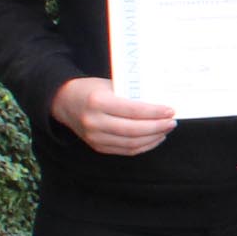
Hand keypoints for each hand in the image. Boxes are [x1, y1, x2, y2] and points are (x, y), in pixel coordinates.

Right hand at [50, 75, 177, 156]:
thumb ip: (131, 94)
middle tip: (172, 122)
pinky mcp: (97, 146)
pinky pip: (126, 150)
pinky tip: (155, 138)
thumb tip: (160, 102)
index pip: (133, 110)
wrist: (64, 102)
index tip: (170, 110)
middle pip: (134, 130)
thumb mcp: (109, 85)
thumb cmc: (91, 90)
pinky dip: (144, 146)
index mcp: (98, 102)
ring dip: (153, 138)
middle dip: (157, 127)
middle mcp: (95, 122)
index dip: (155, 112)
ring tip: (166, 129)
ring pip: (131, 143)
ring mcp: (95, 137)